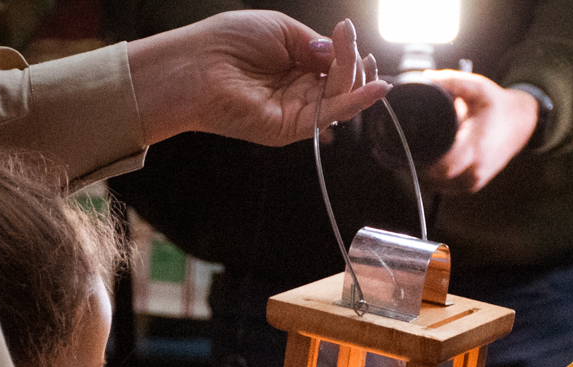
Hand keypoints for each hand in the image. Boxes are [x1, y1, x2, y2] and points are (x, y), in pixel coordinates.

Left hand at [127, 14, 388, 147]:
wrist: (198, 65)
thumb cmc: (229, 41)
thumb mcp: (282, 30)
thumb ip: (315, 45)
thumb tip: (340, 53)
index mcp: (294, 65)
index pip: (333, 65)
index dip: (347, 53)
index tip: (348, 33)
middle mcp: (296, 90)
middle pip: (341, 83)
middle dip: (354, 65)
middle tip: (351, 45)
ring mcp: (295, 111)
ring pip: (340, 100)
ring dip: (356, 80)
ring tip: (361, 60)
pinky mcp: (290, 128)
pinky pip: (328, 117)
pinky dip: (354, 103)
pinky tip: (373, 89)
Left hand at [420, 71, 538, 193]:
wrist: (521, 124)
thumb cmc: (497, 105)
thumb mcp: (478, 88)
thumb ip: (452, 82)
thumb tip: (426, 78)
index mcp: (476, 148)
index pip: (443, 167)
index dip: (424, 158)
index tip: (414, 144)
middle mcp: (475, 170)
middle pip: (435, 179)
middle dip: (422, 162)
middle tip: (416, 143)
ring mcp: (474, 182)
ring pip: (437, 185)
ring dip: (429, 170)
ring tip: (433, 147)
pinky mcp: (472, 186)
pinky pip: (445, 187)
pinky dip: (437, 176)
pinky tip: (439, 157)